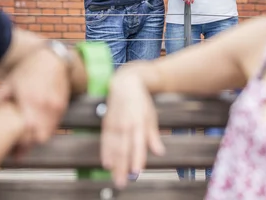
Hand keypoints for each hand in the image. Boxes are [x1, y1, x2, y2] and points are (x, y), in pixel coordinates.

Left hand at [0, 48, 69, 152]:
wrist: (53, 59)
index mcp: (29, 101)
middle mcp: (44, 106)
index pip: (26, 132)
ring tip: (28, 138)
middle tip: (19, 147)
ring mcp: (55, 107)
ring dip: (38, 136)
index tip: (13, 150)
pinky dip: (47, 128)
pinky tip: (38, 125)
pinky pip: (55, 124)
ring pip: (49, 133)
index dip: (20, 145)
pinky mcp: (62, 106)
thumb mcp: (11, 81)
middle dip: (30, 143)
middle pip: (39, 137)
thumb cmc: (29, 69)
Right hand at [101, 71, 164, 187]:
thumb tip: (159, 152)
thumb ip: (153, 136)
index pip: (138, 144)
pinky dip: (105, 151)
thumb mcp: (151, 116)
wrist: (125, 83)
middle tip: (122, 182)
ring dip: (113, 163)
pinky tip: (106, 162)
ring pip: (113, 146)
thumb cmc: (140, 101)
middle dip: (122, 166)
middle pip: (123, 149)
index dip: (137, 158)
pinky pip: (105, 140)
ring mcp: (114, 124)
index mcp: (138, 123)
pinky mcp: (106, 123)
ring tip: (114, 176)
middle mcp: (125, 124)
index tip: (136, 172)